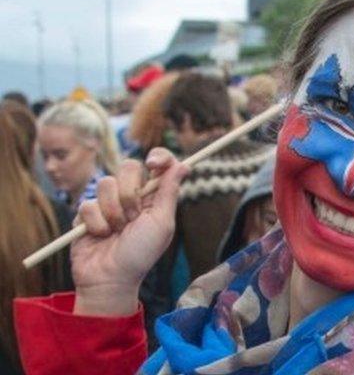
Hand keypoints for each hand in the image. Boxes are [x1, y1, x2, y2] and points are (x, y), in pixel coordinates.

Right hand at [71, 148, 188, 315]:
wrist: (111, 278)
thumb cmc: (141, 254)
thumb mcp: (161, 224)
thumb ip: (169, 192)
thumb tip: (184, 165)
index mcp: (154, 195)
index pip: (159, 163)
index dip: (158, 157)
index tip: (153, 164)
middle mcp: (132, 194)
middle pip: (129, 166)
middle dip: (130, 193)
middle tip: (133, 217)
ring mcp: (108, 202)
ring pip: (105, 183)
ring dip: (113, 212)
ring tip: (116, 231)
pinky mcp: (86, 212)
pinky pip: (88, 204)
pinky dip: (96, 223)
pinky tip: (100, 236)